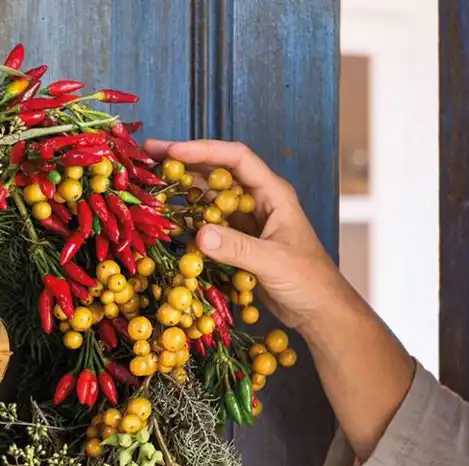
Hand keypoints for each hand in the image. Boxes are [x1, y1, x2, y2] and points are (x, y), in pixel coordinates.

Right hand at [144, 139, 413, 459]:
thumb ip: (236, 248)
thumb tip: (199, 234)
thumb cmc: (308, 281)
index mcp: (273, 194)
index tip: (172, 151)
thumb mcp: (272, 262)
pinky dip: (187, 217)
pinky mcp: (238, 241)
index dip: (203, 150)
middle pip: (217, 171)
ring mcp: (247, 221)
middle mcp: (258, 200)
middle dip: (183, 162)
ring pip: (209, 195)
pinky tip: (166, 216)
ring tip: (151, 179)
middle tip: (149, 154)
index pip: (236, 159)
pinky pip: (208, 222)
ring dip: (182, 187)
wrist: (319, 311)